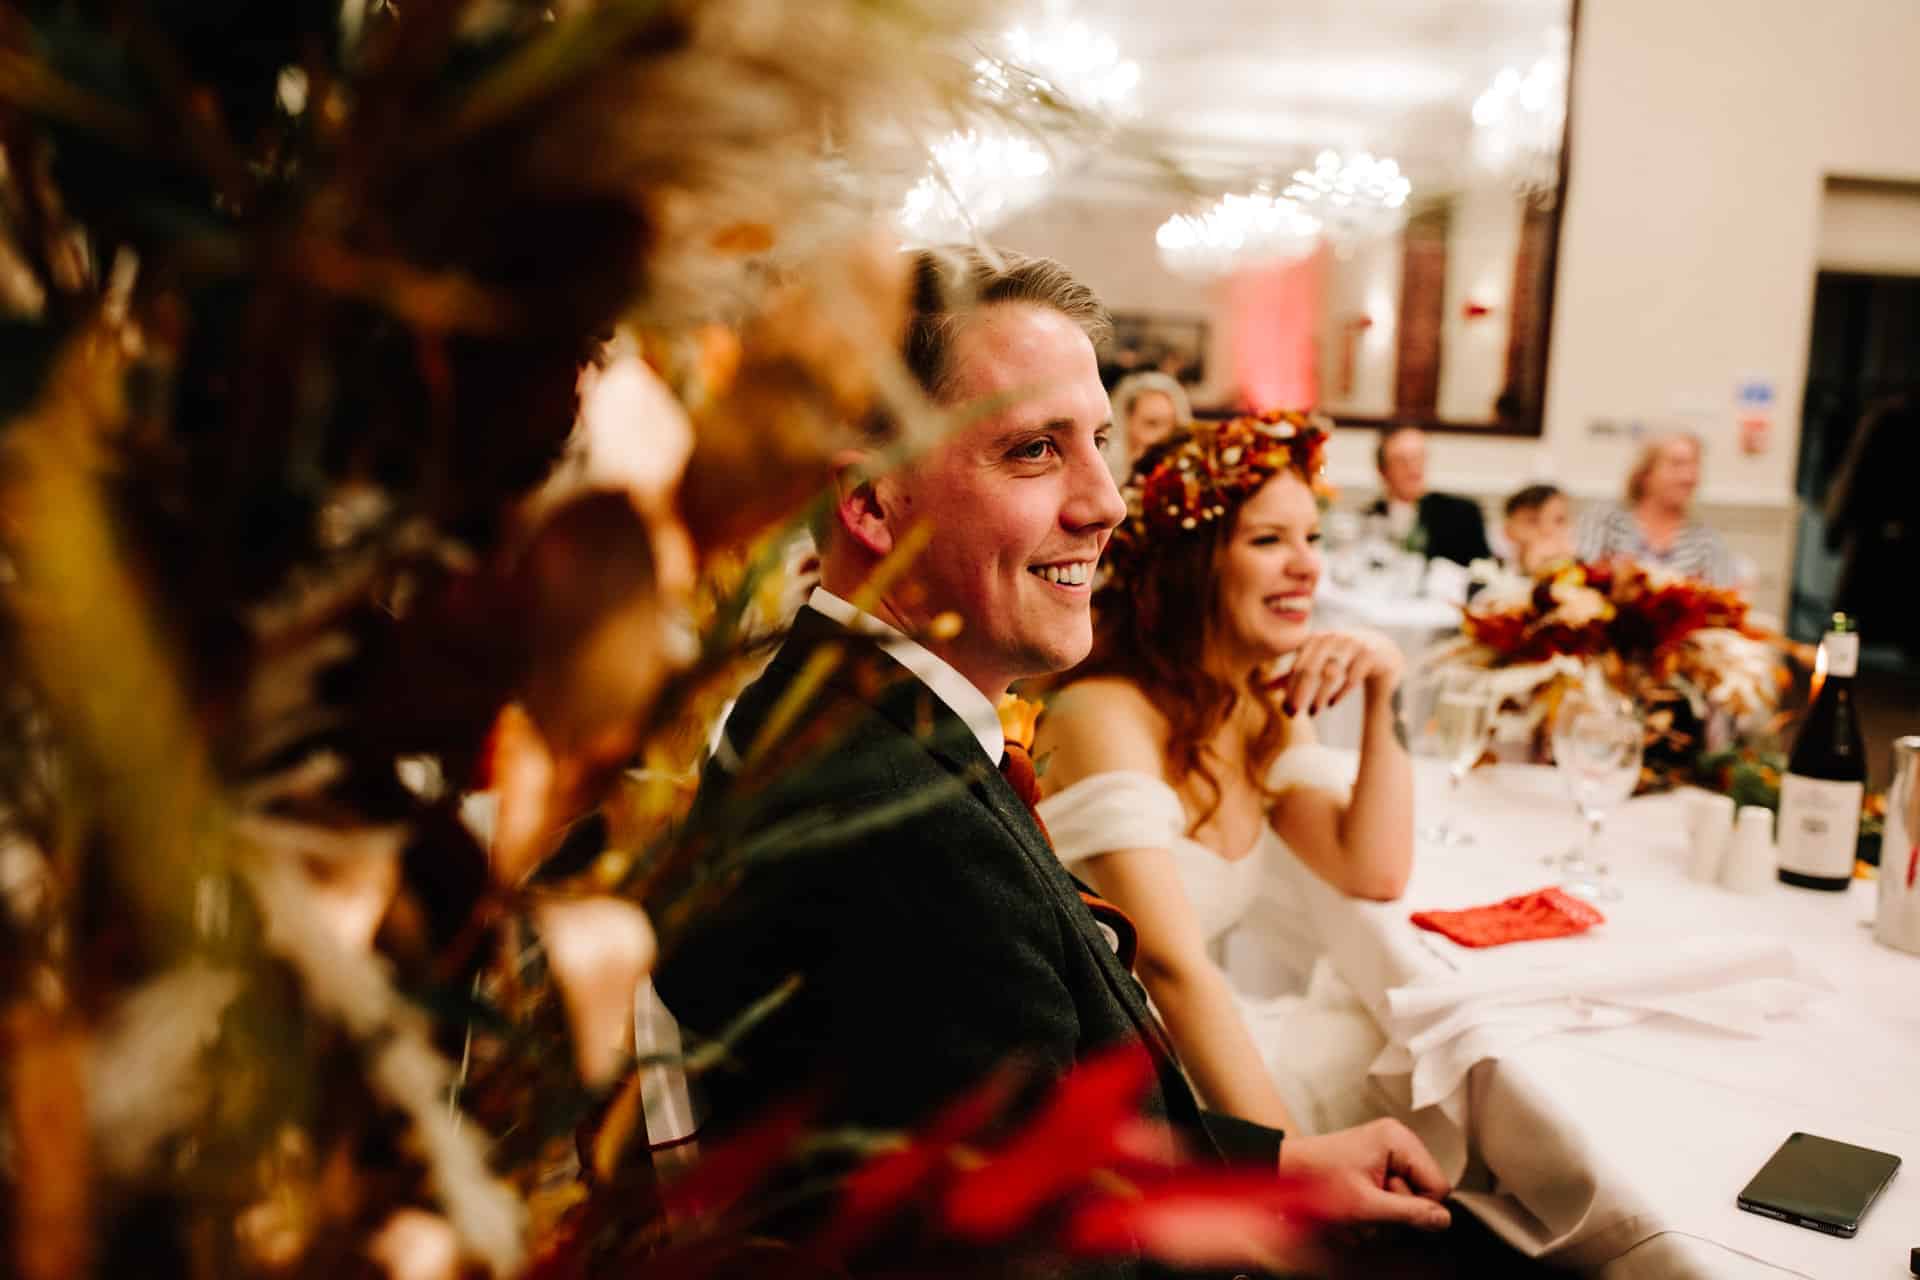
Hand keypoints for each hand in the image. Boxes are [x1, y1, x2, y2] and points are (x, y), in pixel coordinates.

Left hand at [1268, 630, 1402, 717]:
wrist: (1381, 649)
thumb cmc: (1341, 657)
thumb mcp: (1318, 661)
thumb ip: (1295, 673)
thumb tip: (1267, 688)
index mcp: (1316, 639)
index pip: (1297, 666)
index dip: (1289, 689)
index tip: (1285, 709)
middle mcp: (1332, 638)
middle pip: (1311, 669)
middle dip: (1300, 694)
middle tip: (1293, 714)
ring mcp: (1352, 644)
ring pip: (1331, 673)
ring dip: (1319, 695)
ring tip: (1313, 713)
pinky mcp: (1369, 654)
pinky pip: (1352, 677)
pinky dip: (1340, 692)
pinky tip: (1331, 705)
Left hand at [1277, 1118, 1451, 1231]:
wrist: (1284, 1171)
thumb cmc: (1316, 1179)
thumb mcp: (1365, 1203)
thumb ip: (1408, 1213)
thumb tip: (1444, 1220)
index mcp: (1397, 1139)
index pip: (1438, 1185)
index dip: (1418, 1206)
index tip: (1387, 1206)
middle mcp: (1396, 1141)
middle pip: (1423, 1192)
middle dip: (1396, 1210)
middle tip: (1366, 1204)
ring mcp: (1386, 1153)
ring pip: (1406, 1200)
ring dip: (1382, 1214)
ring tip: (1354, 1204)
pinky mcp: (1375, 1166)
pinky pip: (1390, 1197)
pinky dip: (1373, 1209)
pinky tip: (1352, 1205)